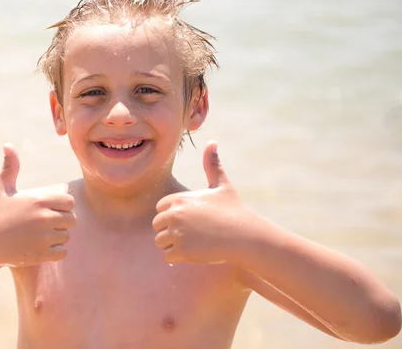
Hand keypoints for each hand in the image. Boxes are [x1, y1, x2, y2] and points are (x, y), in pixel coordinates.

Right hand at [0, 144, 76, 267]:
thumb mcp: (1, 188)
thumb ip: (10, 167)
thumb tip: (8, 144)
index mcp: (38, 200)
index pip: (69, 201)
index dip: (63, 205)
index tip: (52, 209)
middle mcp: (43, 217)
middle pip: (72, 219)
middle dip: (63, 221)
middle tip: (49, 223)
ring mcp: (43, 237)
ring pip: (66, 236)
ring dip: (59, 236)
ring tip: (43, 235)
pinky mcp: (40, 254)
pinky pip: (62, 252)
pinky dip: (55, 251)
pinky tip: (42, 247)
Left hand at [152, 141, 258, 264]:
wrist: (245, 236)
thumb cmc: (233, 210)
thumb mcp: (221, 185)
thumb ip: (212, 164)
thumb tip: (212, 142)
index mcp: (179, 199)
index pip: (160, 208)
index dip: (172, 215)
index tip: (190, 219)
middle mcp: (174, 215)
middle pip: (157, 226)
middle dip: (170, 231)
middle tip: (192, 233)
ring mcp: (177, 234)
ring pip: (160, 242)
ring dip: (172, 245)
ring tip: (193, 243)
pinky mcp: (182, 251)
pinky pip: (167, 257)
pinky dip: (177, 259)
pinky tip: (193, 253)